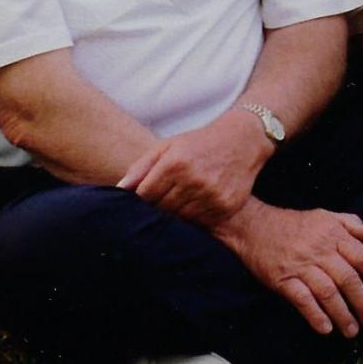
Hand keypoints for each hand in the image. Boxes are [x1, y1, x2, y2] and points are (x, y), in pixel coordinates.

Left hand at [117, 108, 273, 230]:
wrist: (243, 140)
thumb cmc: (200, 143)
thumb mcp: (169, 146)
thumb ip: (142, 167)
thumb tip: (119, 189)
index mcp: (174, 163)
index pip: (145, 196)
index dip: (142, 200)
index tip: (145, 199)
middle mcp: (193, 179)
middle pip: (161, 210)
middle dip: (158, 208)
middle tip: (162, 202)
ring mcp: (210, 194)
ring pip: (180, 219)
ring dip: (176, 215)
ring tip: (180, 202)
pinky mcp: (225, 205)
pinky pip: (201, 223)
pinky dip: (196, 218)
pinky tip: (197, 205)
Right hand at [221, 200, 362, 337]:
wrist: (253, 225)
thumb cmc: (292, 223)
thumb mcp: (324, 215)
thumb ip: (350, 223)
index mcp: (333, 234)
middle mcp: (320, 250)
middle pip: (349, 279)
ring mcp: (301, 266)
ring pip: (328, 293)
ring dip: (343, 315)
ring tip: (353, 331)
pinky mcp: (282, 279)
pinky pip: (302, 300)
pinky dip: (315, 315)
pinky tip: (326, 329)